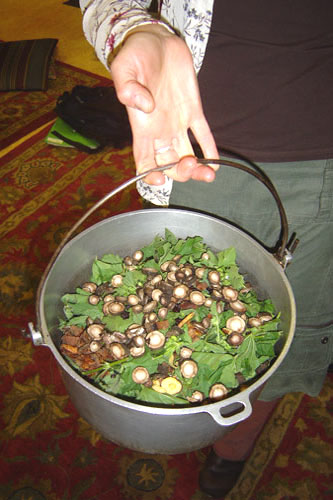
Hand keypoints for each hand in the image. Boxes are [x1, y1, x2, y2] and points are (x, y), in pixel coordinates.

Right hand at [110, 24, 218, 184]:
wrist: (156, 40)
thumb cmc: (135, 54)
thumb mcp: (124, 67)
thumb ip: (127, 87)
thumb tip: (144, 107)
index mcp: (142, 127)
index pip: (144, 161)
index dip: (150, 176)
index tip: (160, 179)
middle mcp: (159, 131)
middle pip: (168, 164)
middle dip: (180, 172)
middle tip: (191, 164)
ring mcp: (177, 123)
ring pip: (186, 155)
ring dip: (197, 168)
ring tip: (209, 173)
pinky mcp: (193, 111)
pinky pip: (203, 135)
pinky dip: (210, 150)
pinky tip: (215, 161)